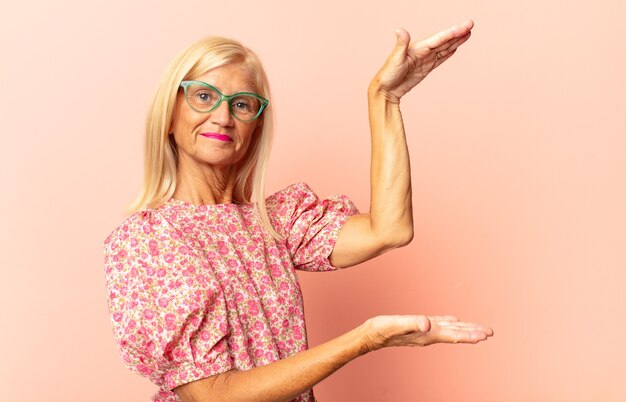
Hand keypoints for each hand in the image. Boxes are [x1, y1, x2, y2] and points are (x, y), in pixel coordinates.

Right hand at [360, 315, 493, 351]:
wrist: (370, 336)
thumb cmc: (381, 330)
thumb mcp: (397, 323)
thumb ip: (413, 322)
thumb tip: (428, 323)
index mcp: (427, 334)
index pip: (453, 335)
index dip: (469, 334)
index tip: (484, 335)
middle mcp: (428, 335)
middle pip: (455, 333)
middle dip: (472, 333)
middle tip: (489, 332)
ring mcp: (424, 331)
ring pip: (449, 329)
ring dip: (464, 329)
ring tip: (478, 329)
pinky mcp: (418, 326)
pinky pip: (439, 324)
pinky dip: (449, 322)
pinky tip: (453, 320)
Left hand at [370, 20, 473, 101]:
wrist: (385, 90)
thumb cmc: (387, 74)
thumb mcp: (395, 59)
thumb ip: (400, 44)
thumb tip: (400, 30)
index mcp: (418, 48)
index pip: (439, 38)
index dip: (453, 32)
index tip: (466, 26)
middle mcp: (423, 51)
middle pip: (444, 41)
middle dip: (458, 33)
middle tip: (471, 24)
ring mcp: (425, 60)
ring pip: (444, 48)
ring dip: (456, 41)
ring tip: (468, 34)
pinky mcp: (425, 68)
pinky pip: (440, 58)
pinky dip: (448, 53)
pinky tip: (455, 48)